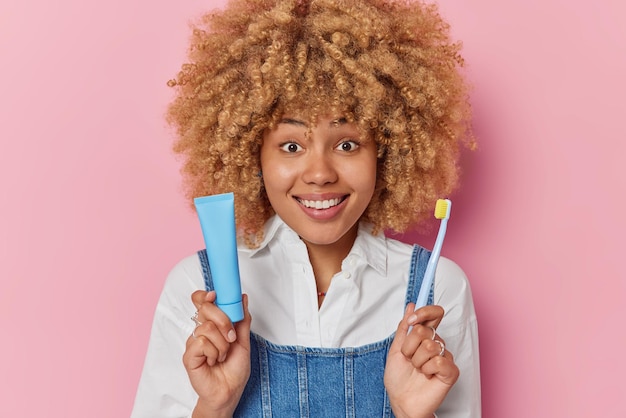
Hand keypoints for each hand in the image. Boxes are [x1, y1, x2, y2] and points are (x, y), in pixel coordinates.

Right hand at [183, 290, 251, 417]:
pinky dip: (214, 352)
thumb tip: (243, 298)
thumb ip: (242, 319)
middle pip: (204, 308)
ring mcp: (193, 342)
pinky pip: (201, 342)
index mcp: (213, 325)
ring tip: (223, 355)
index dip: (206, 296)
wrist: (229, 391)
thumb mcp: (243, 340)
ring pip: (207, 327)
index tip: (215, 295)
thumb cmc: (234, 369)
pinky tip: (214, 361)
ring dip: (222, 343)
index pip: (202, 302)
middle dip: (223, 319)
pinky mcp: (189, 355)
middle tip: (231, 336)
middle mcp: (201, 331)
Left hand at [384, 304, 458, 417]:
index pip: (433, 315)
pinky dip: (427, 369)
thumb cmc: (398, 378)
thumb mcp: (395, 349)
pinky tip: (427, 376)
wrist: (402, 400)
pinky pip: (438, 361)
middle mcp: (436, 344)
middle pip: (425, 330)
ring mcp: (444, 357)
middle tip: (408, 358)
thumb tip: (411, 306)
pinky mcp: (451, 371)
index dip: (424, 313)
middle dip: (409, 346)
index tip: (411, 320)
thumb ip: (404, 328)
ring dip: (416, 360)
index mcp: (424, 337)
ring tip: (417, 369)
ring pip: (429, 346)